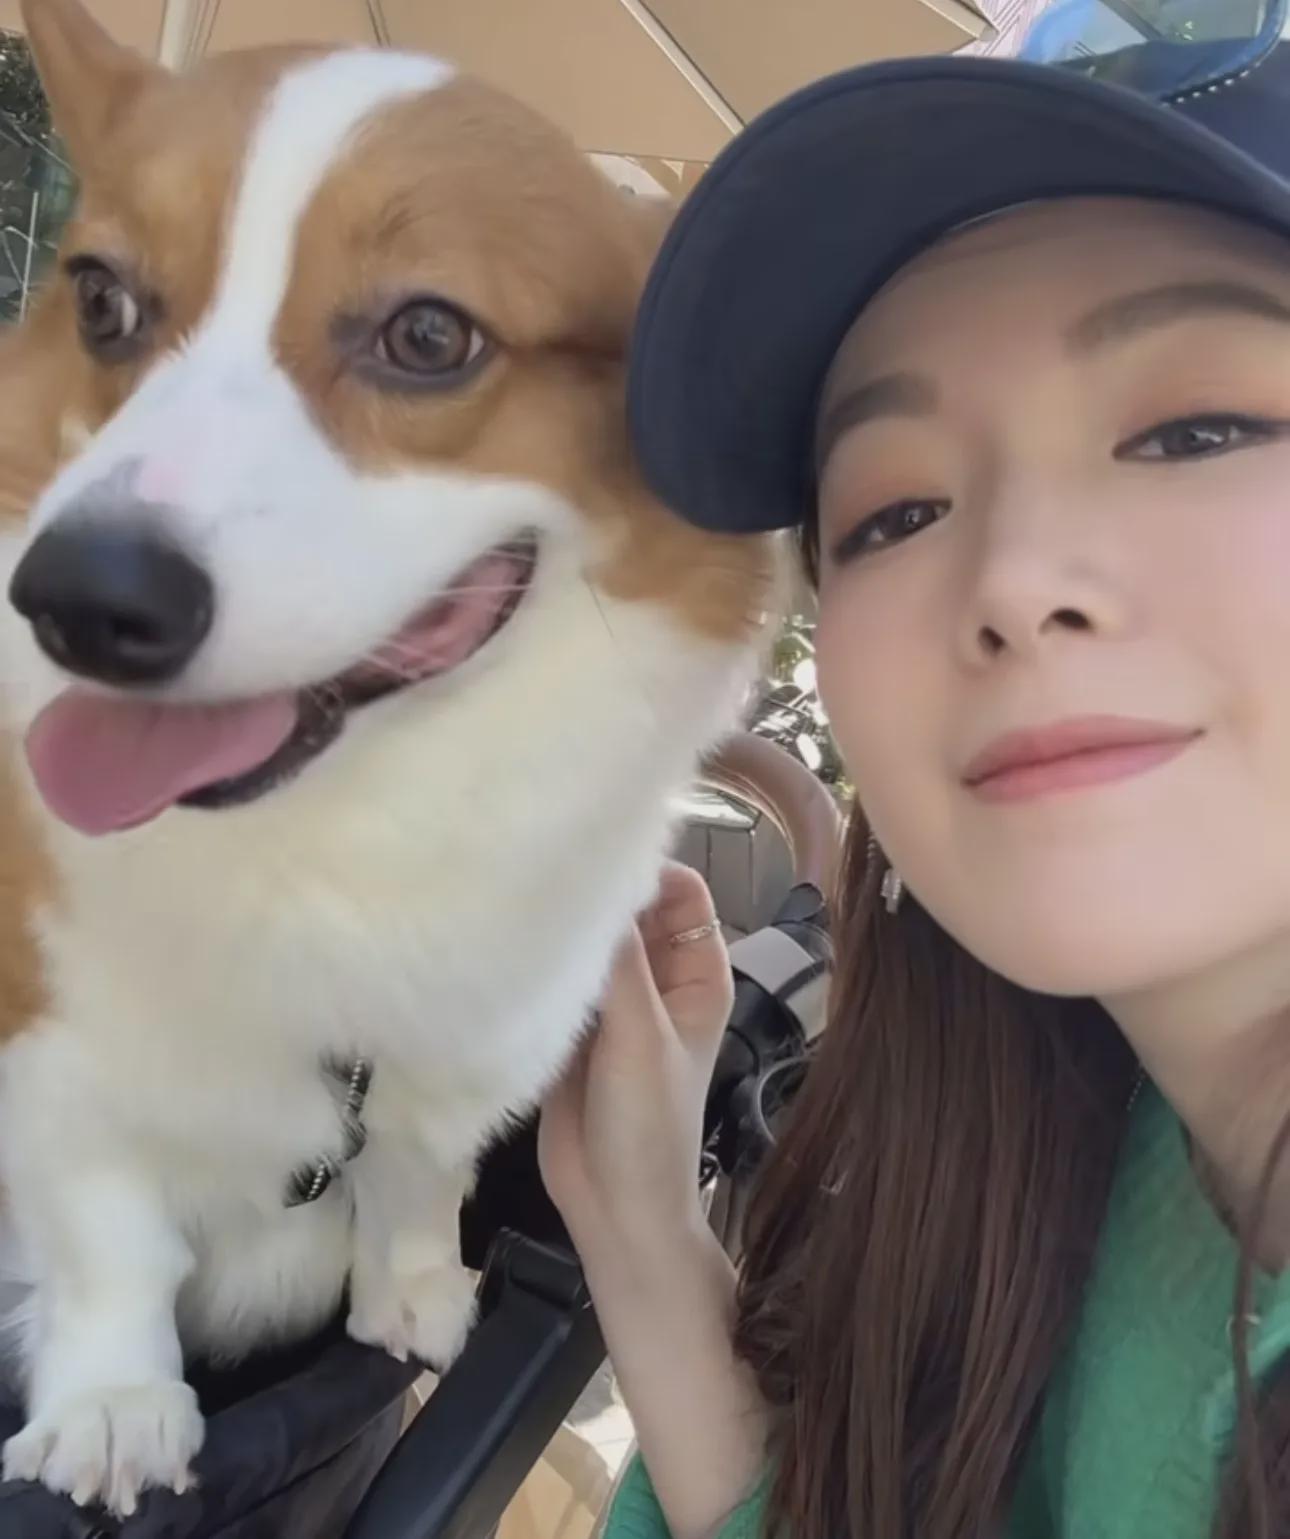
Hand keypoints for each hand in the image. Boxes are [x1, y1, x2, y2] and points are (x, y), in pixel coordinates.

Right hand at [540, 862, 731, 1263]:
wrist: (614, 1211)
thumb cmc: (648, 1125)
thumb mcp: (641, 1036)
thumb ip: (619, 962)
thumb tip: (593, 882)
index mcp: (696, 973)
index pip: (678, 891)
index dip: (644, 867)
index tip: (592, 850)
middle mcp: (656, 979)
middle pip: (627, 911)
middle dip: (592, 891)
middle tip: (536, 860)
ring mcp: (610, 1004)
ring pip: (585, 943)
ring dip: (558, 926)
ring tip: (509, 892)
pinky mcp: (567, 1028)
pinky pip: (554, 977)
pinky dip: (534, 962)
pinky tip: (498, 940)